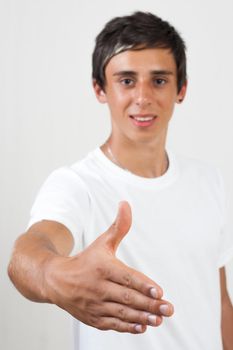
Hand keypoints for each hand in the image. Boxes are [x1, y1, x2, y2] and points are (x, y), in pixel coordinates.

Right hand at [45, 201, 173, 333]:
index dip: (143, 284)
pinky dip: (127, 326)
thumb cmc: (84, 260)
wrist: (55, 280)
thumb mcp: (101, 242)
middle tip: (168, 308)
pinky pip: (112, 324)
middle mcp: (98, 287)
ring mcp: (95, 304)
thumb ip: (118, 227)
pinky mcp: (93, 318)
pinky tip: (142, 326)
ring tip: (159, 319)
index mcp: (102, 267)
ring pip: (121, 313)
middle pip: (127, 297)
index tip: (160, 291)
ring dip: (142, 317)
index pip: (126, 277)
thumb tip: (125, 204)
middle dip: (149, 304)